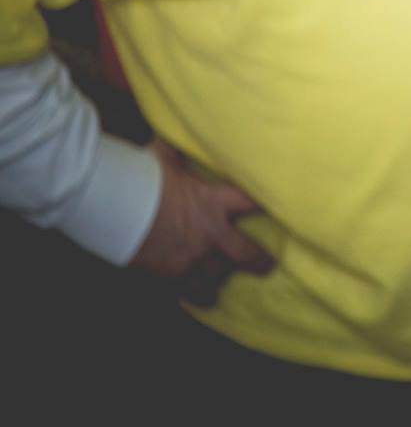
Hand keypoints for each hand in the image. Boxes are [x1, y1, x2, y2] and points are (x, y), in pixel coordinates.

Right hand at [128, 140, 274, 305]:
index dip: (266, 205)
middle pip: (249, 254)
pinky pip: (194, 293)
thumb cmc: (138, 178)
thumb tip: (172, 129)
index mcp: (213, 202)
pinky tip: (206, 297)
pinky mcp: (172, 276)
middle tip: (268, 265)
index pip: (252, 202)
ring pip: (220, 275)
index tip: (282, 208)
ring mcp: (192, 258)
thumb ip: (173, 150)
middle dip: (261, 261)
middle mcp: (210, 233)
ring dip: (222, 275)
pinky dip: (201, 295)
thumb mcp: (162, 158)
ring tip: (225, 276)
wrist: (111, 208)